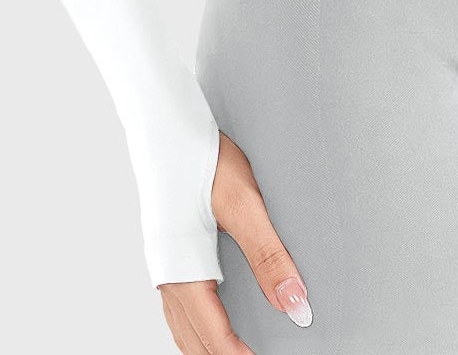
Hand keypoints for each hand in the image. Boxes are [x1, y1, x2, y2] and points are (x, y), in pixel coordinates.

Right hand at [158, 133, 311, 352]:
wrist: (165, 126)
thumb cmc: (201, 158)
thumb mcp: (244, 204)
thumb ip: (269, 256)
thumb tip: (293, 301)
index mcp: (183, 272)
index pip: (214, 336)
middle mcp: (167, 276)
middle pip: (194, 340)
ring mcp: (164, 264)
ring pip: (183, 326)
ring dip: (208, 345)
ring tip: (236, 349)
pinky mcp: (167, 251)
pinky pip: (179, 305)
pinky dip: (197, 324)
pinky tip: (212, 317)